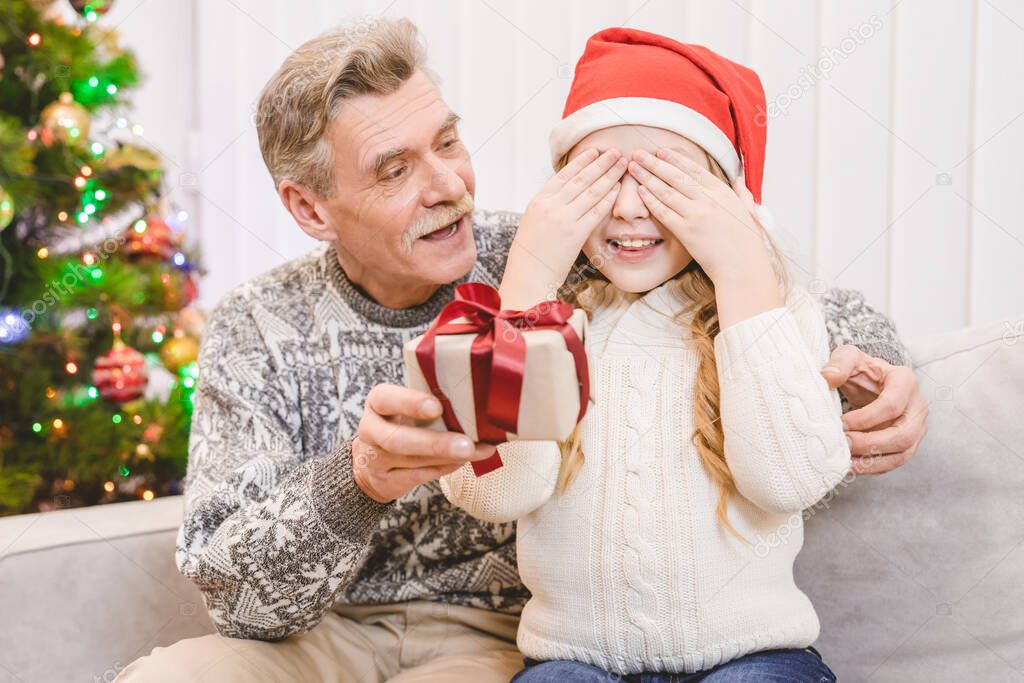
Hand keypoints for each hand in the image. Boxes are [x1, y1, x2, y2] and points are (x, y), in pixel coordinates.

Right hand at [352, 384, 495, 502]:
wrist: (373, 461)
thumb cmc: (401, 423)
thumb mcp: (406, 407)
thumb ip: (431, 403)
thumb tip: (475, 406)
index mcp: (377, 403)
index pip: (386, 399)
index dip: (410, 403)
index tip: (437, 407)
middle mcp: (371, 430)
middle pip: (398, 439)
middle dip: (435, 443)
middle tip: (466, 444)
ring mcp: (375, 459)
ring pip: (412, 461)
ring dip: (447, 458)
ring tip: (475, 452)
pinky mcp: (385, 482)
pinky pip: (418, 476)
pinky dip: (444, 468)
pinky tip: (462, 461)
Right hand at [500, 148, 624, 308]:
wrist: (528, 274)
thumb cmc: (531, 251)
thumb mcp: (534, 220)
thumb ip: (550, 204)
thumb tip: (568, 191)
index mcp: (539, 200)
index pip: (564, 174)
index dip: (582, 161)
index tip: (595, 151)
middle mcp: (551, 206)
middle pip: (582, 179)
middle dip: (601, 163)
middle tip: (616, 152)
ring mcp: (564, 219)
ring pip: (592, 191)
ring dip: (609, 176)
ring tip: (621, 165)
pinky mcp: (576, 234)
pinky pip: (596, 211)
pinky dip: (608, 198)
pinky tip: (617, 189)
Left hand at [628, 148, 770, 285]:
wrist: (742, 266)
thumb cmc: (747, 242)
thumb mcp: (748, 211)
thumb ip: (742, 193)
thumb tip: (739, 179)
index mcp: (722, 192)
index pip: (694, 169)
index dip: (675, 159)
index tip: (660, 151)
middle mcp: (708, 199)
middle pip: (675, 176)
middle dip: (654, 163)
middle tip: (638, 154)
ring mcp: (696, 214)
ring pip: (666, 191)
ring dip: (647, 177)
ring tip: (633, 168)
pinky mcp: (686, 231)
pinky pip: (664, 212)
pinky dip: (650, 200)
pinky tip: (640, 191)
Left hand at [820, 346, 928, 474]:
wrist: (873, 382)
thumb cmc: (862, 369)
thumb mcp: (850, 357)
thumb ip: (839, 364)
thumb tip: (827, 378)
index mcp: (905, 381)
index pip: (892, 405)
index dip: (866, 418)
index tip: (841, 423)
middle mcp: (917, 406)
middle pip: (902, 435)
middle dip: (870, 444)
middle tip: (843, 445)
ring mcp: (916, 427)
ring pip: (902, 453)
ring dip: (872, 461)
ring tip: (845, 462)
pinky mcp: (908, 443)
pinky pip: (895, 461)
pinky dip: (874, 467)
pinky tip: (851, 467)